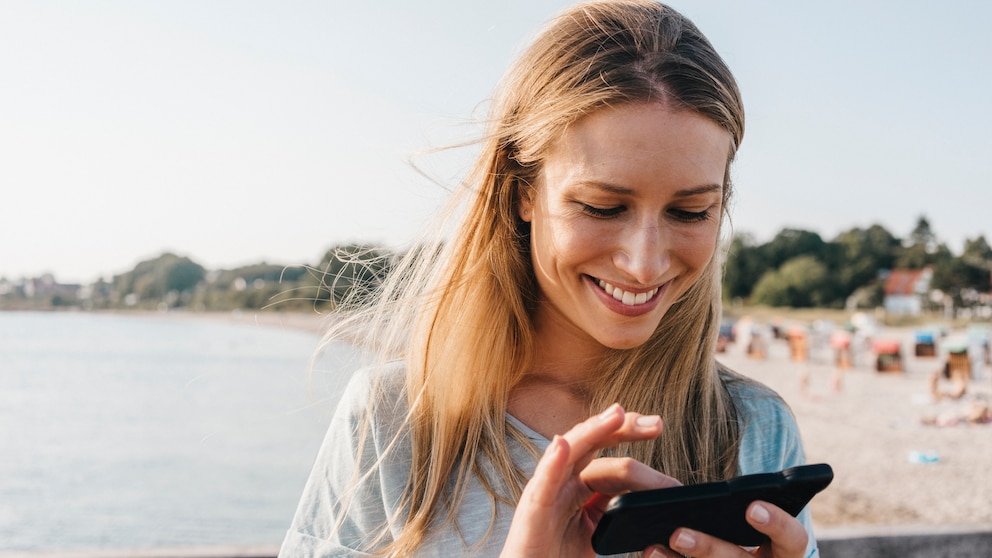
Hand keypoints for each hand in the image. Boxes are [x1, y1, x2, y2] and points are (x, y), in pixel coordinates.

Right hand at [500, 404, 680, 557]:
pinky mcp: (532, 511)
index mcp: (577, 482)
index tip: (657, 426)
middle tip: (655, 423)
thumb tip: (650, 495)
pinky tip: (563, 445)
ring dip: (592, 431)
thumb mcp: (597, 528)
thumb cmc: (557, 556)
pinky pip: (543, 484)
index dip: (628, 434)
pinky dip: (552, 463)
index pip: (604, 448)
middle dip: (622, 427)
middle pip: (591, 441)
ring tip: (617, 415)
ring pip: (568, 452)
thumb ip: (613, 505)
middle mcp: (560, 479)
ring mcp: (545, 492)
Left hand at [644, 501, 808, 557]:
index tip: (751, 507)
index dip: (776, 524)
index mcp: (787, 555)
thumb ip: (750, 514)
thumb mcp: (763, 535)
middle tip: (678, 534)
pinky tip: (653, 556)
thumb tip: (705, 495)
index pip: (794, 539)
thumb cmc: (755, 547)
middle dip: (708, 549)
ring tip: (653, 550)